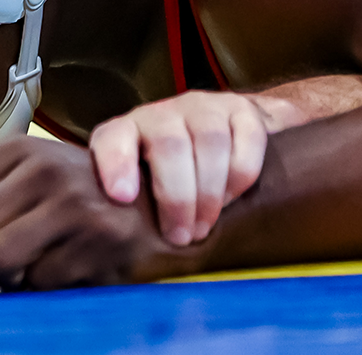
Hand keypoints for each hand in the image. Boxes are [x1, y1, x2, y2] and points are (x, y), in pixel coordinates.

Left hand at [0, 136, 196, 289]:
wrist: (166, 207)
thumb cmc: (86, 199)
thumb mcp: (27, 188)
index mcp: (18, 151)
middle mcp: (42, 170)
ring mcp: (72, 206)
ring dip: (5, 281)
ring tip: (28, 271)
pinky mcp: (97, 243)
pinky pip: (39, 285)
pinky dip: (44, 289)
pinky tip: (66, 270)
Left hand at [88, 90, 283, 247]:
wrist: (220, 130)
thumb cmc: (166, 172)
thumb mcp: (138, 187)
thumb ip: (127, 210)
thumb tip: (119, 255)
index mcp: (126, 131)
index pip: (113, 138)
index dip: (116, 164)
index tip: (122, 196)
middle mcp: (163, 113)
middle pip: (170, 144)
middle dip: (177, 197)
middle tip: (181, 237)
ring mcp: (205, 107)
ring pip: (210, 141)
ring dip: (210, 192)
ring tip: (204, 226)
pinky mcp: (242, 110)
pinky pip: (248, 139)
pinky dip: (240, 176)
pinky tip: (230, 199)